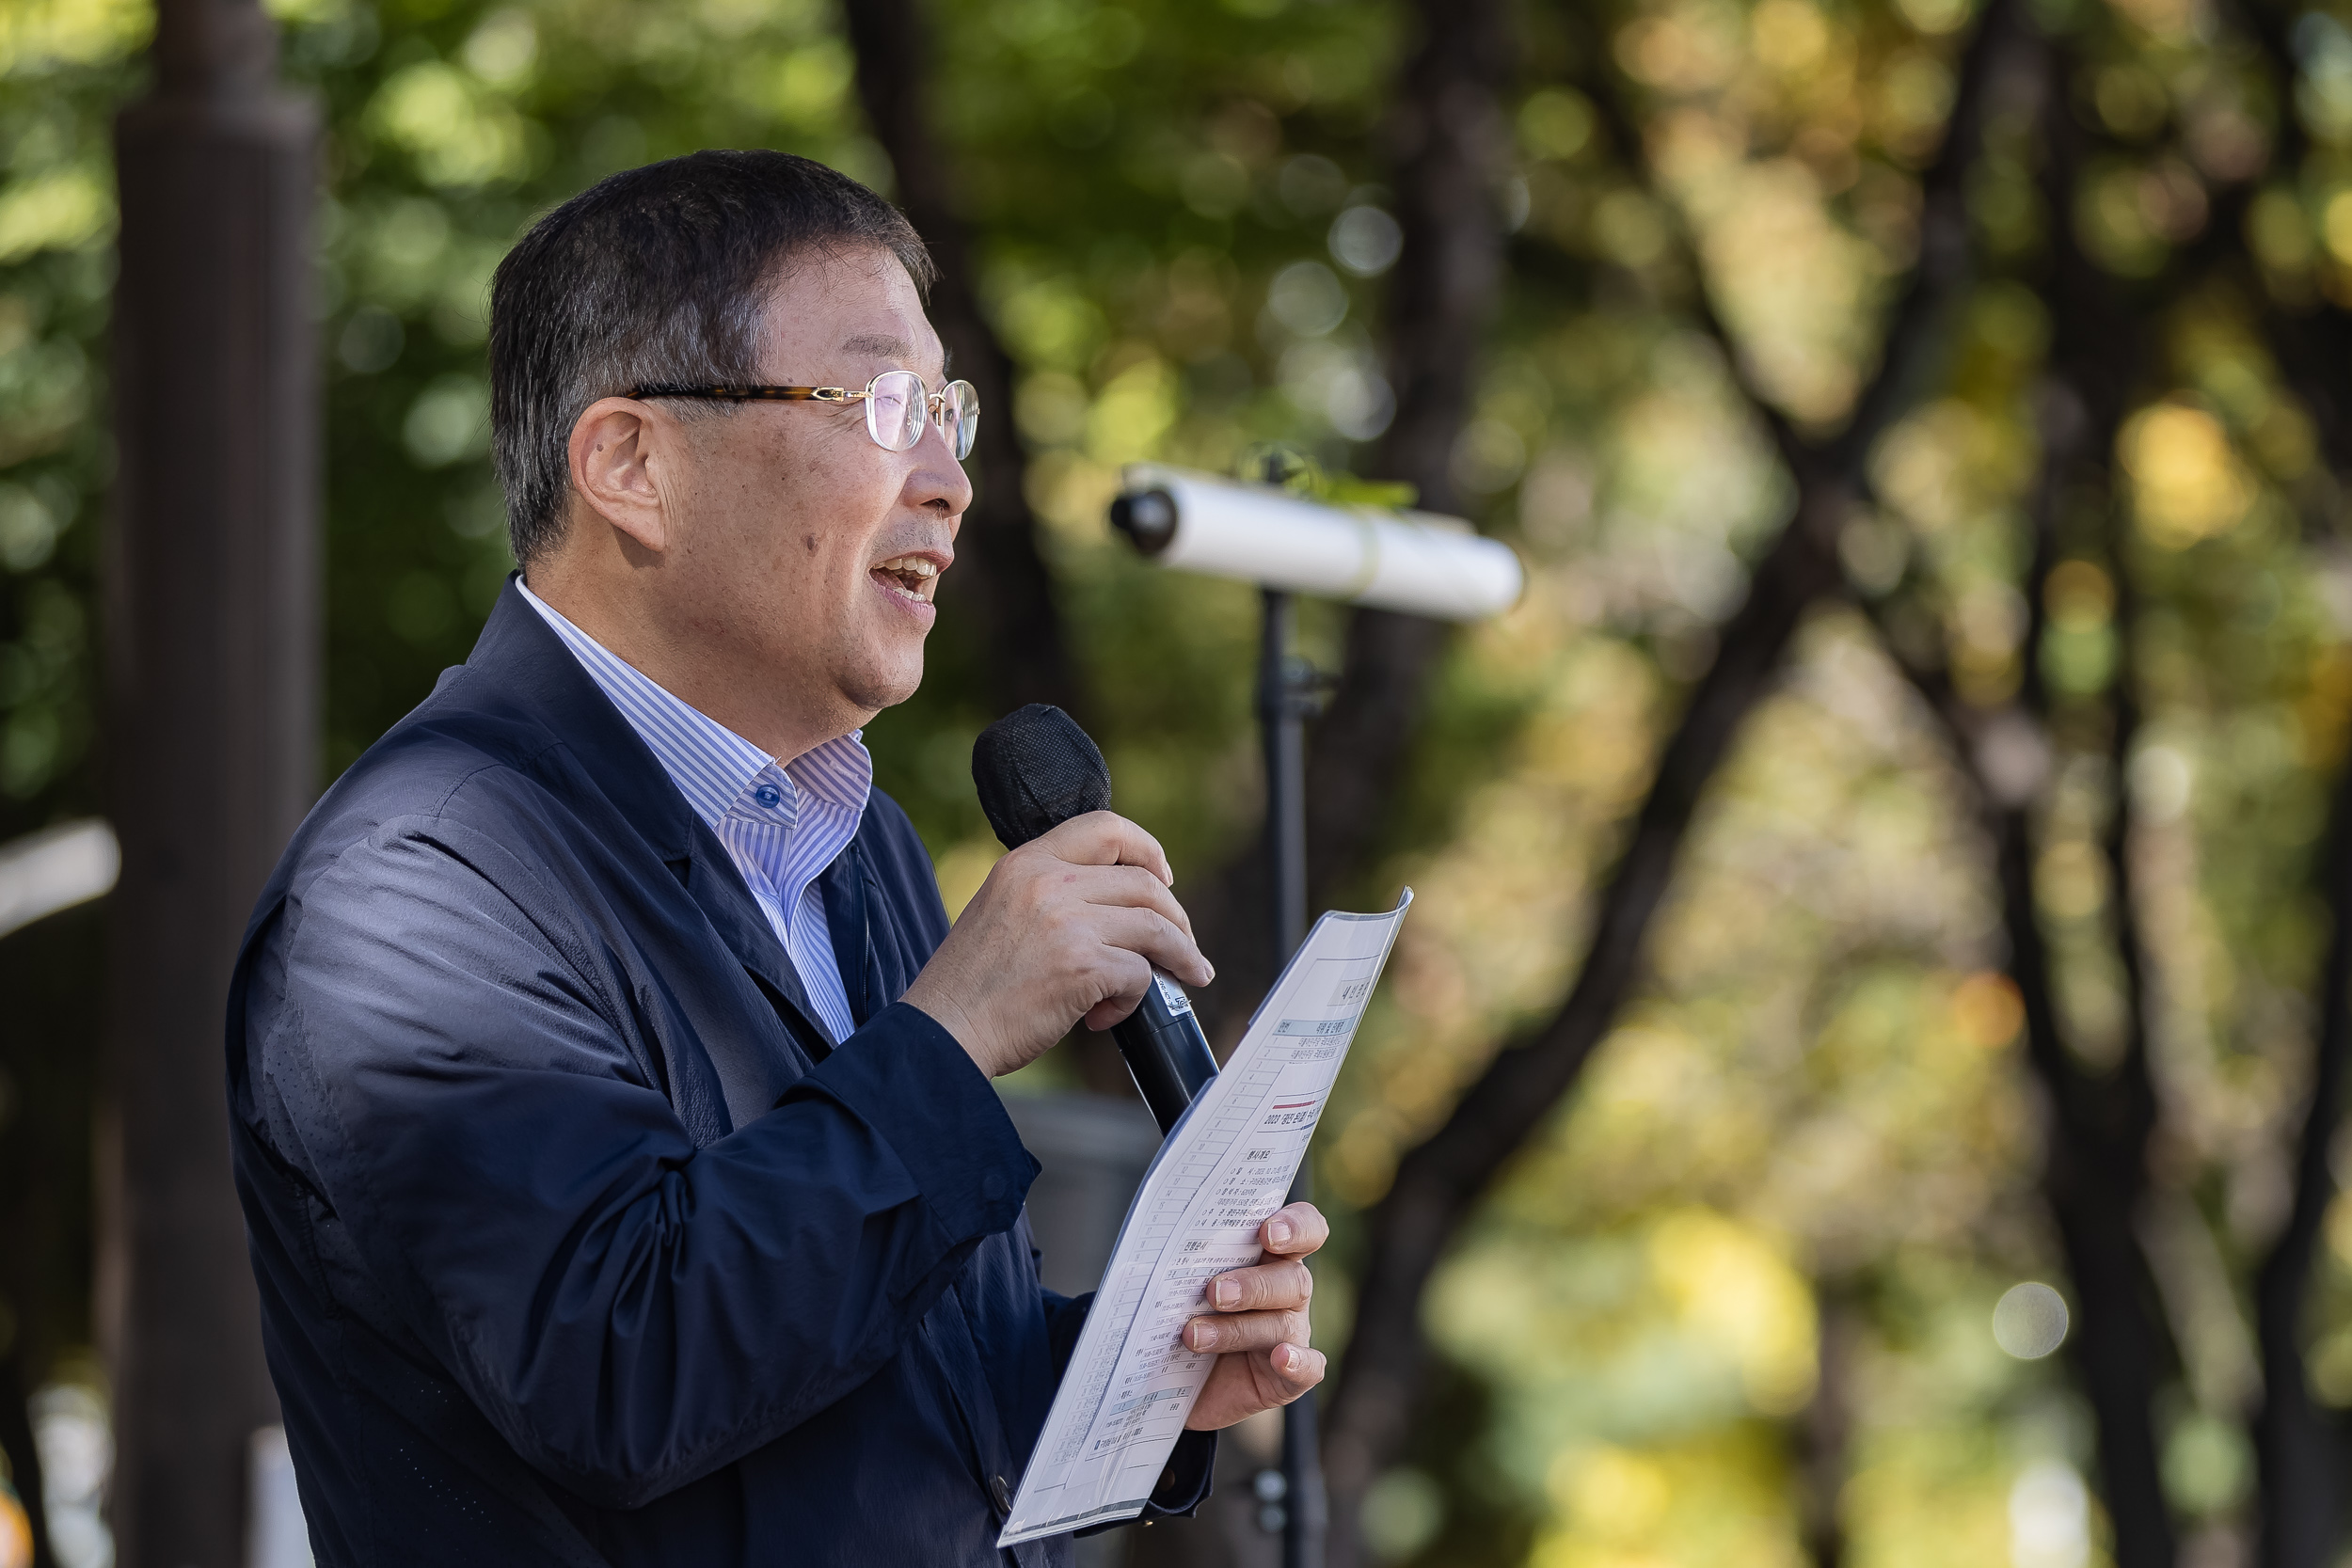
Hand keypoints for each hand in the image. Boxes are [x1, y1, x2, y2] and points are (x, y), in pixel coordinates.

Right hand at [904, 811, 1213, 1077]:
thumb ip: (1049, 896)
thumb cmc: (968, 987)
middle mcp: (1047, 883)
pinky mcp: (1083, 967)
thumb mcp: (999, 911)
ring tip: (1189, 975)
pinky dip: (1134, 1000)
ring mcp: (1067, 923)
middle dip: (1175, 917)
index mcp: (1025, 863)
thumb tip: (1115, 909)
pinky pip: (1140, 975)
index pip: (1104, 828)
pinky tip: (1105, 1017)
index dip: (1146, 849)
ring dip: (1180, 955)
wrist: (941, 1034)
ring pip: (1155, 927)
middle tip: (1182, 945)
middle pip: (1143, 883)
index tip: (1164, 876)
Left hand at [1182, 1203, 1327, 1430]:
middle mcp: (1285, 1292)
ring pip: (1283, 1322)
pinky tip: (1281, 1358)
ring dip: (1239, 1327)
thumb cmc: (1177, 1321)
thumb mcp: (1177, 1288)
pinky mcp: (1289, 1378)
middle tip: (1214, 1292)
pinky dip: (1298, 1362)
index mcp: (1266, 1257)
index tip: (1266, 1232)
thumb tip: (1150, 1253)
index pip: (1302, 1228)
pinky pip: (1308, 1369)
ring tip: (1195, 1335)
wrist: (1170, 1388)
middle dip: (1253, 1284)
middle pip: (1292, 1278)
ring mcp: (1290, 1335)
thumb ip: (1181, 1267)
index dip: (1294, 1225)